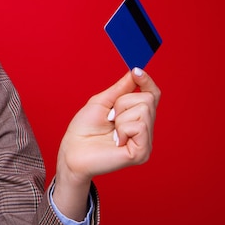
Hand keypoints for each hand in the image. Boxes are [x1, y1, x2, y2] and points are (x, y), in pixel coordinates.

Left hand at [53, 68, 159, 219]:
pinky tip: (116, 140)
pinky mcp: (141, 153)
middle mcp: (145, 129)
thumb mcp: (102, 102)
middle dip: (123, 103)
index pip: (153, 95)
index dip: (147, 81)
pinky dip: (123, 128)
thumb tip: (135, 71)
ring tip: (111, 131)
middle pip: (147, 99)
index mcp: (136, 117)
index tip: (136, 72)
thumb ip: (121, 88)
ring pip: (144, 110)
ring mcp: (145, 142)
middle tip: (110, 118)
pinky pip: (139, 126)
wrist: (72, 150)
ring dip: (120, 116)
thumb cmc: (83, 129)